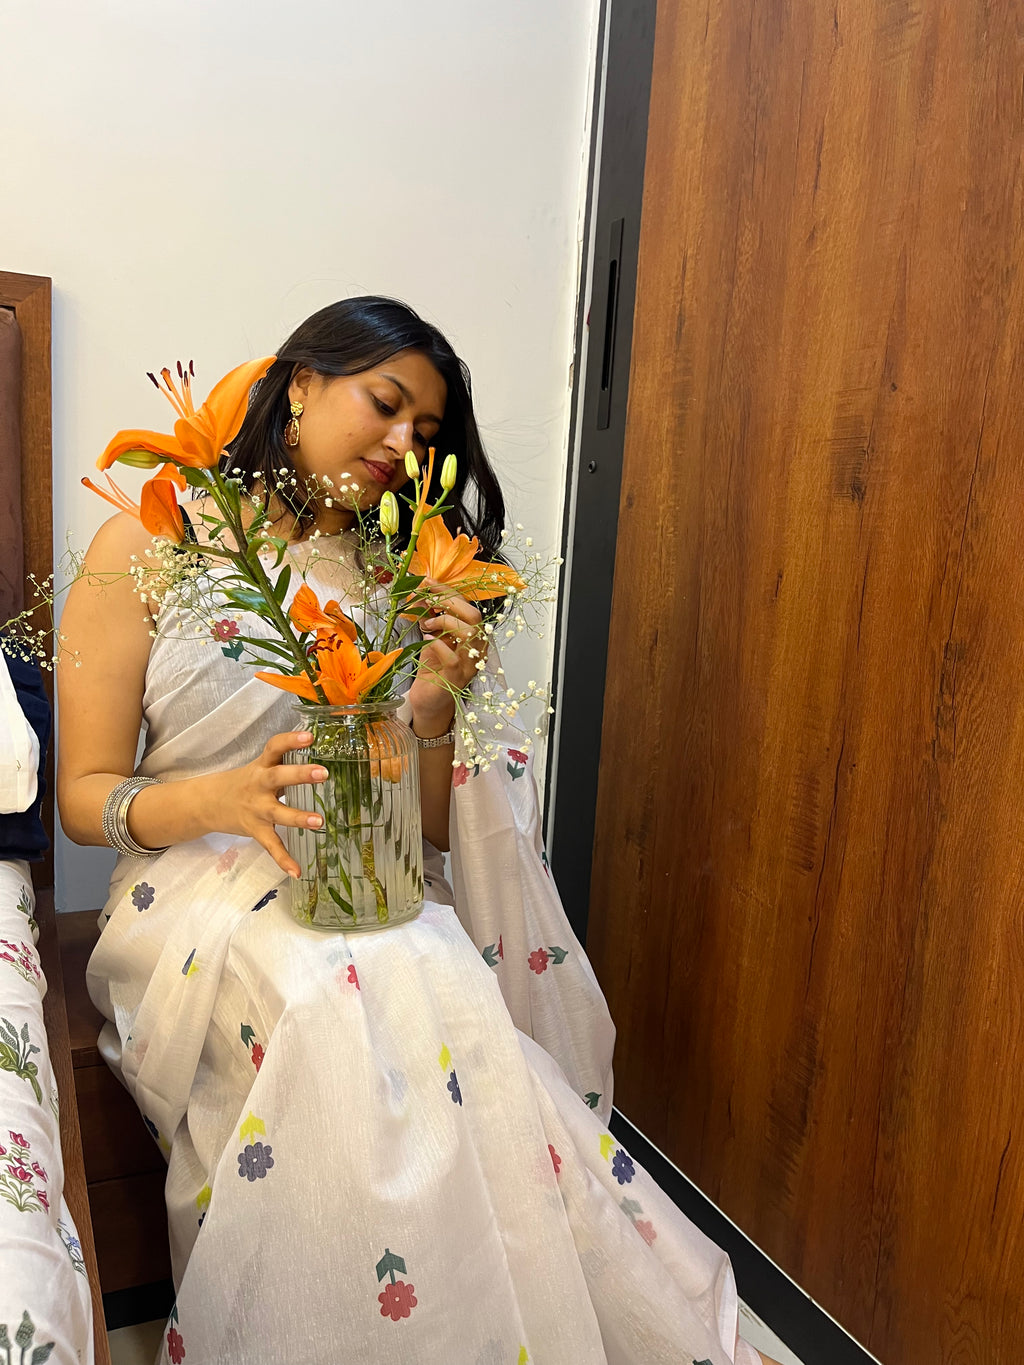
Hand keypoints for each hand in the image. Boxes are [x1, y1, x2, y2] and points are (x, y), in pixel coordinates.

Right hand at [200, 730, 326, 876]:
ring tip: (319, 821)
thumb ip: (285, 762)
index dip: (291, 740)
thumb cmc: (244, 783)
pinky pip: (271, 845)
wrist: (207, 803)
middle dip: (300, 775)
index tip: (310, 736)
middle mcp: (259, 785)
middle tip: (323, 773)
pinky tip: (297, 871)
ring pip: (278, 813)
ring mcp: (257, 809)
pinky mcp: (255, 830)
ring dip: (298, 817)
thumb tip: (318, 748)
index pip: (275, 747)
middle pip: (279, 777)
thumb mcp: (261, 767)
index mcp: (262, 766)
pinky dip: (283, 859)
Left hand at [407, 583, 483, 732]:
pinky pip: (453, 658)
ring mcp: (469, 664)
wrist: (430, 699)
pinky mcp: (456, 679)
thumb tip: (421, 593)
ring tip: (427, 625)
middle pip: (474, 616)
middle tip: (425, 600)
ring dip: (445, 622)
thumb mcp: (432, 636)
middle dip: (448, 602)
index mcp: (474, 634)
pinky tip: (426, 640)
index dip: (446, 591)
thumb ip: (431, 616)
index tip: (426, 581)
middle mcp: (478, 648)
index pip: (466, 605)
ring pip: (469, 633)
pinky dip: (438, 645)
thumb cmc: (434, 668)